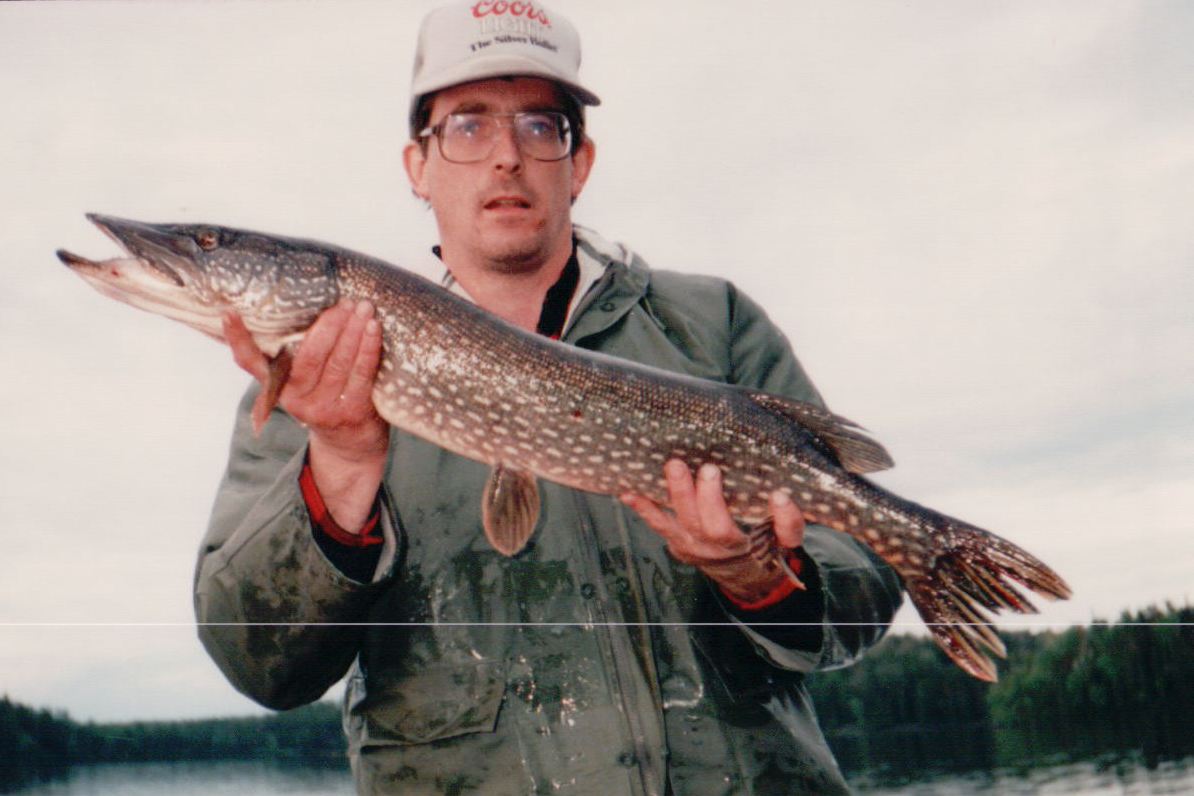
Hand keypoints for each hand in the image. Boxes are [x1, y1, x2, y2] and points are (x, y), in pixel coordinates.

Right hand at [223, 299, 388, 531]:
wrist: (351, 448)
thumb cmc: (328, 398)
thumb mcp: (303, 383)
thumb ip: (296, 356)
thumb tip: (305, 304)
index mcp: (278, 387)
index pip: (250, 362)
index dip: (238, 338)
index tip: (228, 313)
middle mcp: (295, 400)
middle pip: (309, 355)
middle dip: (328, 324)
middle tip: (343, 302)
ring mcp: (324, 408)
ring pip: (338, 361)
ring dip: (353, 330)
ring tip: (363, 307)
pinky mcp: (351, 413)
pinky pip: (361, 373)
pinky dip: (368, 348)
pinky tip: (373, 328)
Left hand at [620, 460, 804, 601]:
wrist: (746, 576)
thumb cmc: (766, 549)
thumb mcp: (786, 542)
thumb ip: (788, 523)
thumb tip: (780, 496)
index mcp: (735, 547)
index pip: (721, 529)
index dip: (715, 502)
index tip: (714, 470)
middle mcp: (707, 549)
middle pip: (694, 522)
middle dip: (688, 492)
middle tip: (685, 464)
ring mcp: (687, 546)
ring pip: (672, 522)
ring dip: (666, 494)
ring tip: (665, 468)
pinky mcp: (675, 540)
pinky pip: (657, 524)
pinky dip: (642, 507)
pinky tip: (626, 491)